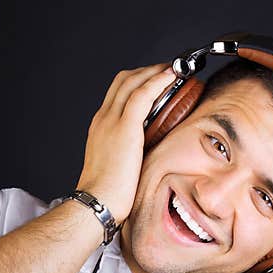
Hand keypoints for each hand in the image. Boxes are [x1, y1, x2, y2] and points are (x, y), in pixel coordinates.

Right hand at [75, 63, 176, 224]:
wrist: (97, 202)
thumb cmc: (108, 194)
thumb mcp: (118, 166)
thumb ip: (129, 153)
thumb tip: (146, 157)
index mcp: (101, 126)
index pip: (118, 92)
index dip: (138, 82)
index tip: (156, 81)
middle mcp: (103, 118)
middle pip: (124, 80)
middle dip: (148, 71)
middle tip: (170, 71)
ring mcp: (111, 120)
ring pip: (133, 81)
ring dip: (155, 71)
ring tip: (175, 70)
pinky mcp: (124, 128)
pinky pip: (142, 94)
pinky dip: (158, 81)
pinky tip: (172, 77)